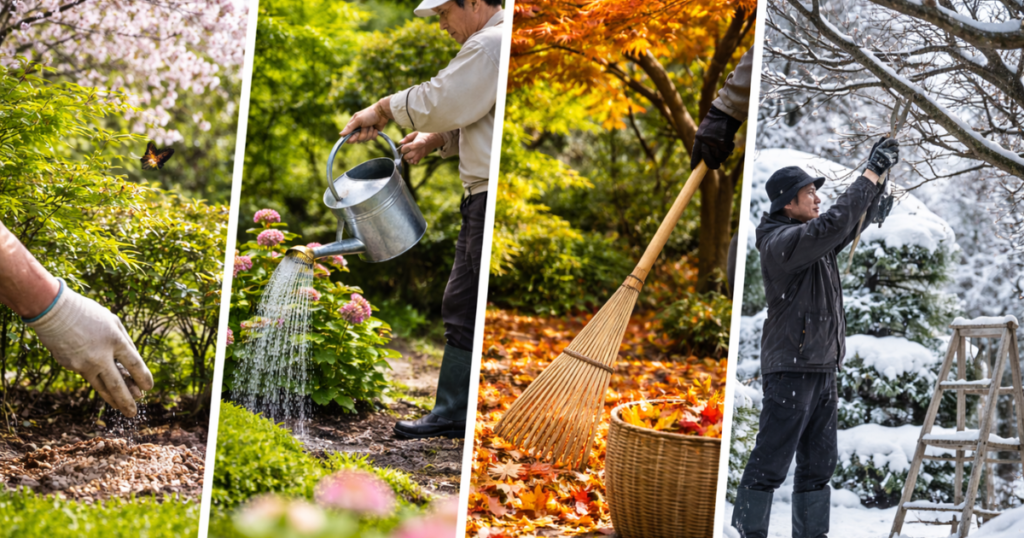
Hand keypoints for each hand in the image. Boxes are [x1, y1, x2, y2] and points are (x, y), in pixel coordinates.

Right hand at [26, 283, 153, 416]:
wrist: (54, 312)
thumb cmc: (88, 314)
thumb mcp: (113, 322)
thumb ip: (125, 342)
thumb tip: (132, 363)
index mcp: (115, 341)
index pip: (135, 366)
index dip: (143, 379)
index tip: (149, 388)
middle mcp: (100, 356)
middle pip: (117, 386)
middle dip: (127, 401)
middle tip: (134, 413)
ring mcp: (83, 364)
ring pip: (101, 388)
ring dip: (113, 400)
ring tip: (123, 409)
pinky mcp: (70, 366)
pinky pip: (88, 374)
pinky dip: (98, 379)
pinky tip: (102, 380)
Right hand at [339, 101, 389, 143]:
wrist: (382, 113)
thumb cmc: (369, 114)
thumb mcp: (358, 120)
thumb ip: (350, 127)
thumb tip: (340, 134)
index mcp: (353, 125)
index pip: (348, 136)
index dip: (352, 138)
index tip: (356, 136)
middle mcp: (358, 129)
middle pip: (358, 139)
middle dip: (363, 133)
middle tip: (366, 127)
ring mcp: (366, 132)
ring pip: (365, 139)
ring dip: (369, 132)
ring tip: (371, 126)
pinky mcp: (372, 133)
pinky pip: (372, 138)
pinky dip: (374, 133)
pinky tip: (375, 128)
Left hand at [398, 131, 436, 164]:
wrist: (434, 140)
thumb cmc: (424, 135)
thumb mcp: (415, 133)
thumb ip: (407, 138)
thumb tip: (400, 142)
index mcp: (413, 144)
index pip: (403, 150)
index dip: (402, 148)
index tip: (404, 147)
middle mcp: (415, 151)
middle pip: (405, 157)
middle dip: (404, 154)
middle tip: (407, 150)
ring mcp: (418, 155)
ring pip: (409, 161)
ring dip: (408, 158)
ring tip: (409, 154)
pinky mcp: (421, 157)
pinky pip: (414, 163)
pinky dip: (412, 161)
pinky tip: (413, 157)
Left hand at [691, 105, 743, 169]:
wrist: (725, 112)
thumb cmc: (716, 121)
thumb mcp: (706, 130)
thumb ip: (705, 141)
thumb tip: (707, 155)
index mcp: (699, 137)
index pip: (696, 152)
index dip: (694, 161)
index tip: (693, 168)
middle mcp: (705, 141)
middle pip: (707, 159)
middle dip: (712, 164)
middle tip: (716, 166)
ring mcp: (714, 142)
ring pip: (718, 157)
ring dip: (723, 155)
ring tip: (725, 148)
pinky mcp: (723, 142)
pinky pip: (726, 152)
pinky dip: (729, 149)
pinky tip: (730, 143)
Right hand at [865, 137, 898, 176]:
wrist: (874, 169)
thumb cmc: (875, 159)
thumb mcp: (875, 150)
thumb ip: (880, 143)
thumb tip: (885, 136)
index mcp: (879, 148)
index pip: (889, 141)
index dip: (894, 141)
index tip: (897, 142)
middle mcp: (883, 152)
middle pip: (895, 147)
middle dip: (896, 148)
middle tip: (896, 149)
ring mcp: (888, 157)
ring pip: (896, 153)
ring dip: (895, 154)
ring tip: (890, 157)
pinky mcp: (891, 162)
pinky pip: (896, 158)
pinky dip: (895, 159)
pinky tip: (890, 160)